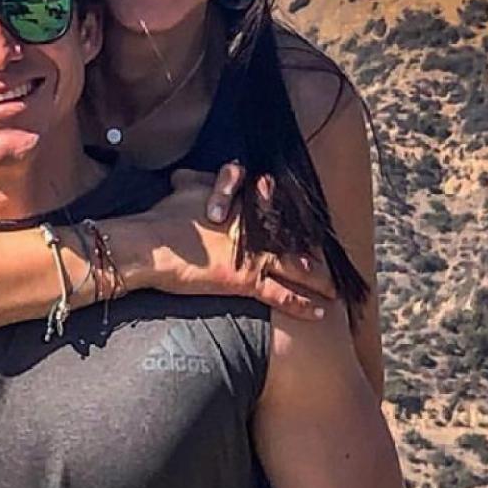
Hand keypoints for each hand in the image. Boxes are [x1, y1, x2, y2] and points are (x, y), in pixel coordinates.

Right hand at [123, 164, 335, 319]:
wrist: (152, 244)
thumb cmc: (164, 217)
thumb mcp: (183, 189)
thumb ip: (194, 181)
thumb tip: (185, 174)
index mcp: (242, 204)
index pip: (275, 208)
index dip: (291, 218)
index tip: (303, 224)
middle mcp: (254, 227)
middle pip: (293, 239)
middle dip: (313, 250)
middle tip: (330, 260)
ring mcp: (253, 254)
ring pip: (296, 266)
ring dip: (318, 279)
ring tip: (334, 288)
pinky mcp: (245, 280)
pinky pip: (281, 293)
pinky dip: (301, 304)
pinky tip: (319, 313)